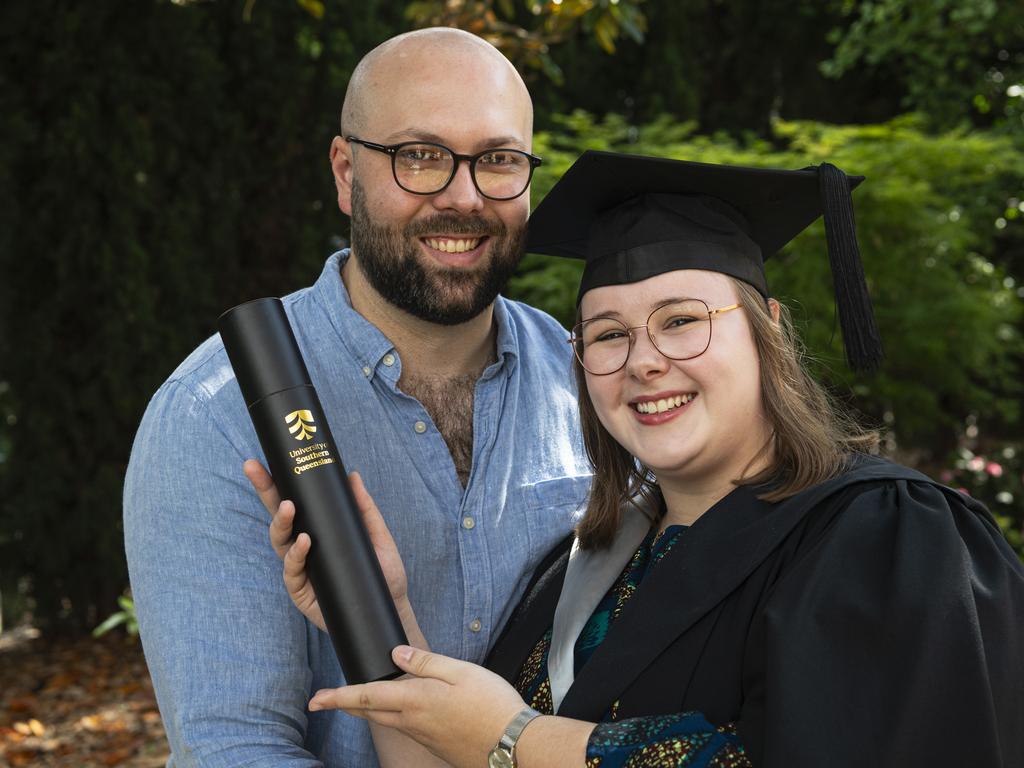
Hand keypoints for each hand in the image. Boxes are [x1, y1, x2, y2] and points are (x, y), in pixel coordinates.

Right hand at [243, 461, 414, 637]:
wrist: (391, 608)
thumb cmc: (382, 572)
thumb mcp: (377, 535)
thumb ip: (364, 509)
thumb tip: (353, 476)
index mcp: (317, 530)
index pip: (293, 503)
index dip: (276, 484)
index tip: (263, 461)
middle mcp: (303, 547)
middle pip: (278, 517)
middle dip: (265, 492)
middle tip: (256, 470)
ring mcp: (300, 569)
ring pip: (280, 542)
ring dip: (281, 523)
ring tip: (289, 508)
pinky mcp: (302, 591)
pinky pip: (292, 571)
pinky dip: (296, 555)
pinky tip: (304, 542)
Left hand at [309, 646, 528, 767]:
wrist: (514, 747)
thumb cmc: (491, 705)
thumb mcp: (461, 672)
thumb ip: (426, 662)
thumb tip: (396, 654)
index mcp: (415, 700)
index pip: (366, 696)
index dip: (337, 697)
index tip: (316, 699)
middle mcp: (412, 722)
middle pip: (370, 712)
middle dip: (345, 705)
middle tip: (325, 700)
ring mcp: (423, 738)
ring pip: (385, 721)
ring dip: (367, 710)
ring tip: (358, 699)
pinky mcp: (435, 746)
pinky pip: (404, 729)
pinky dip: (392, 716)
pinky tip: (402, 709)